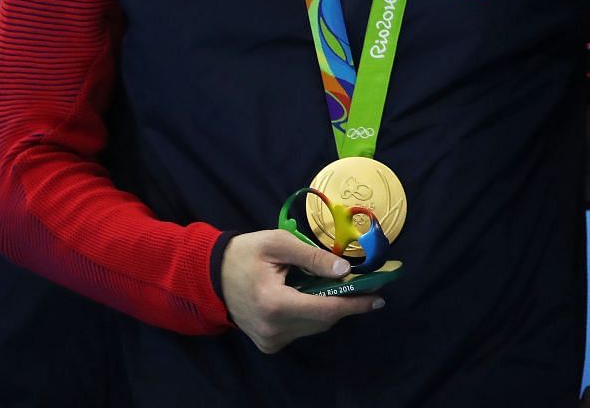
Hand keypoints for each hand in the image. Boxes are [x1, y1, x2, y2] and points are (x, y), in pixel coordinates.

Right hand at [220, 229, 380, 353]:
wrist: (210, 277)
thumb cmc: (245, 253)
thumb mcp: (278, 243)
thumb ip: (312, 257)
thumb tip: (345, 271)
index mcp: (275, 304)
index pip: (326, 310)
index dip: (355, 304)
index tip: (379, 297)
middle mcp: (273, 329)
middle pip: (324, 321)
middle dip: (346, 303)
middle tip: (364, 285)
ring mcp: (270, 341)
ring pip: (315, 327)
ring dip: (329, 308)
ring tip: (336, 286)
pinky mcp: (269, 344)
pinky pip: (302, 330)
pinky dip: (312, 314)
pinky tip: (310, 296)